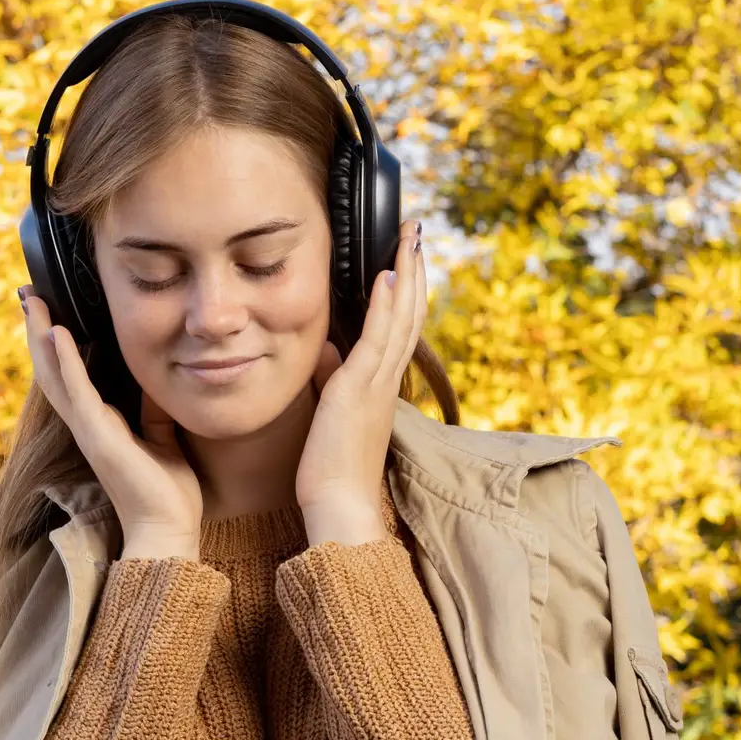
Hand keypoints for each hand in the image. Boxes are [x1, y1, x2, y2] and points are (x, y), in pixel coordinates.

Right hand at [21, 285, 202, 558]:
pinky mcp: (98, 436)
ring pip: (54, 376)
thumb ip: (154, 410)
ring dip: (41, 338)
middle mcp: (86, 424)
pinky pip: (78, 392)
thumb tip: (158, 375)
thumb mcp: (164, 438)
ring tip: (32, 303)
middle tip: (27, 294)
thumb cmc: (167, 492)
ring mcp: (88, 430)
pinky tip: (56, 334)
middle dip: (38, 331)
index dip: (55, 343)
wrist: (168, 530)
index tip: (48, 308)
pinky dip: (65, 362)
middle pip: (51, 370)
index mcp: (99, 423)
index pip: (69, 376)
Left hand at [296, 221, 426, 545]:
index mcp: (380, 387)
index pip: (399, 328)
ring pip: (401, 319)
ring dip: (406, 275)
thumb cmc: (330, 470)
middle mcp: (386, 381)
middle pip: (409, 314)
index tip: (406, 258)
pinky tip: (387, 277)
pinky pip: (378, 340)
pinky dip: (386, 307)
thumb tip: (324, 351)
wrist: (338, 506)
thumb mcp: (328, 413)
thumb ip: (329, 379)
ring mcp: (377, 384)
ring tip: (410, 238)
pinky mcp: (360, 391)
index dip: (405, 291)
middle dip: (413, 271)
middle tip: (416, 232)